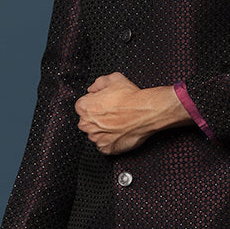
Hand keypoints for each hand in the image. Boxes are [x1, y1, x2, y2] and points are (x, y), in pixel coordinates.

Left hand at [75, 72, 189, 155]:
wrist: (147, 112)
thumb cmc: (131, 97)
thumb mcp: (114, 79)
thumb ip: (98, 83)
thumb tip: (93, 89)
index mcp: (84, 107)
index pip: (82, 106)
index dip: (94, 103)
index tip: (104, 104)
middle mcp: (87, 124)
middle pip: (87, 122)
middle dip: (97, 118)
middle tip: (112, 114)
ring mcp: (96, 138)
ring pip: (96, 135)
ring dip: (103, 131)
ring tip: (118, 123)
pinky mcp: (107, 149)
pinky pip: (104, 146)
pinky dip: (110, 141)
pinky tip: (119, 132)